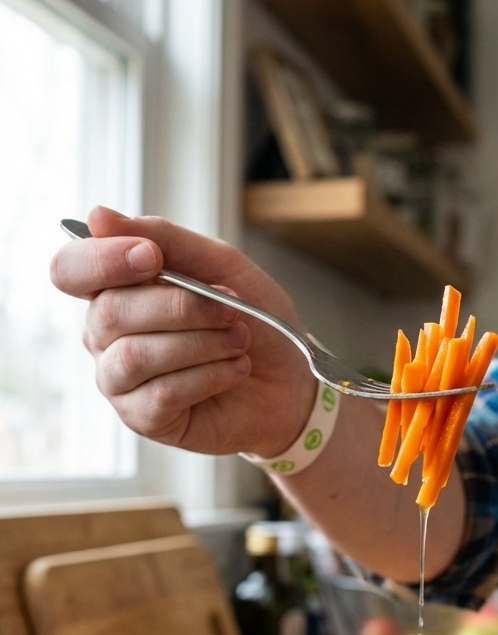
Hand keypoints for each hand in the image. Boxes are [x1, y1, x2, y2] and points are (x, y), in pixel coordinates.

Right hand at [50, 206, 315, 456]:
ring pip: (135, 355)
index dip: (103, 260)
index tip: (154, 258)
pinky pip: (161, 394)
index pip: (71, 270)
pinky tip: (236, 369)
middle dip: (182, 306)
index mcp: (115, 288)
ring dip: (201, 343)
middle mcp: (105, 334)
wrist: (289, 381)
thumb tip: (98, 217)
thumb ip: (166, 240)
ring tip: (240, 341)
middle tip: (231, 308)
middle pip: (111, 311)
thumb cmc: (251, 319)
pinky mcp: (143, 417)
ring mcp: (119, 379)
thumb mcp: (221, 266)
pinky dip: (209, 377)